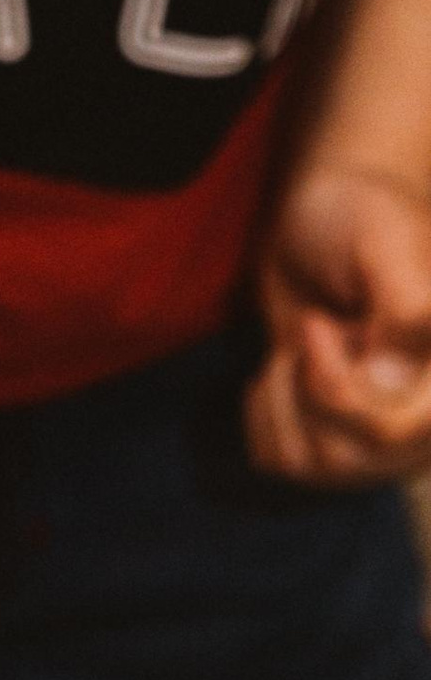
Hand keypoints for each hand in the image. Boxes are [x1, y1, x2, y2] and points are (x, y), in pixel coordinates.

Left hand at [247, 159, 430, 484]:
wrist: (325, 211)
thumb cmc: (360, 215)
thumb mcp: (386, 242)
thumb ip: (405, 309)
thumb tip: (395, 379)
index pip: (393, 432)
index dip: (338, 386)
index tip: (320, 323)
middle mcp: (427, 418)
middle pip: (347, 459)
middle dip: (307, 388)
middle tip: (315, 328)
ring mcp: (384, 437)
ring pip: (312, 467)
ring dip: (285, 397)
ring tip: (303, 348)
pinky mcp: (338, 436)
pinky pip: (283, 463)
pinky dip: (265, 413)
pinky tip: (284, 370)